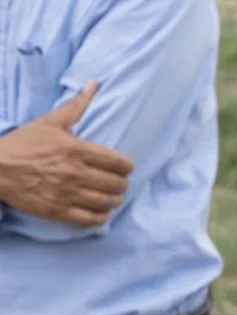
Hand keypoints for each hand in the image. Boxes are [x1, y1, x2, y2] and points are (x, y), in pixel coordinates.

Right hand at [0, 83, 133, 226]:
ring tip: (111, 196)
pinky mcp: (59, 211)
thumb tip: (93, 85)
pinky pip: (92, 220)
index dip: (127, 167)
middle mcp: (76, 173)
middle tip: (117, 182)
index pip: (119, 163)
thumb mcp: (49, 122)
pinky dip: (102, 217)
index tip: (124, 167)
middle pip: (117, 184)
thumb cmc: (23, 143)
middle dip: (121, 183)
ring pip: (107, 203)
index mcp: (77, 150)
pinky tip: (101, 211)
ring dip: (114, 200)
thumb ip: (75, 106)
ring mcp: (68, 194)